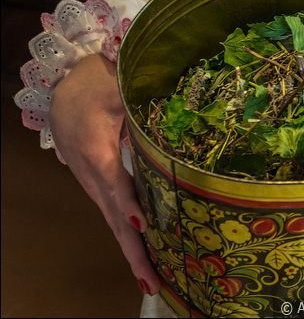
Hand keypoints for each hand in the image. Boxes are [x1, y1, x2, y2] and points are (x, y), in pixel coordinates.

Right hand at [49, 53, 160, 294]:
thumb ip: (143, 109)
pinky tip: (140, 251)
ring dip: (130, 248)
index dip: (128, 204)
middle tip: (153, 280)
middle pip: (112, 214)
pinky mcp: (94, 180)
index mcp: (96, 148)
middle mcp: (91, 172)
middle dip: (133, 249)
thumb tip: (177, 122)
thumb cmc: (98, 83)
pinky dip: (124, 233)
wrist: (66, 85)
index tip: (143, 226)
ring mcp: (90, 179)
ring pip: (111, 217)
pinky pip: (110, 209)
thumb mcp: (120, 89)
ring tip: (151, 278)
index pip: (114, 182)